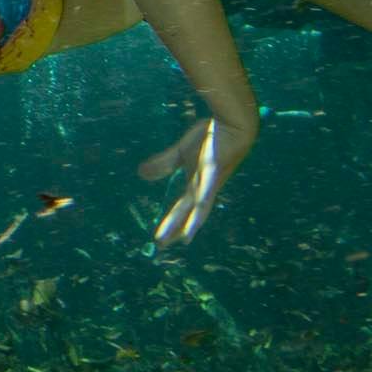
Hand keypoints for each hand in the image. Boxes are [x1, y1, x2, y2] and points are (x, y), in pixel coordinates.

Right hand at [140, 112, 253, 251]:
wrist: (231, 124)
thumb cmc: (210, 140)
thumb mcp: (180, 152)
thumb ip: (163, 164)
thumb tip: (140, 173)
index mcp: (195, 186)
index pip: (181, 210)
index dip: (171, 225)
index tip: (160, 240)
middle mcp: (204, 189)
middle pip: (188, 214)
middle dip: (175, 229)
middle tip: (163, 247)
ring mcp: (210, 180)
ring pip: (200, 206)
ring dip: (191, 221)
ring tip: (184, 239)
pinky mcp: (213, 168)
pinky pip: (208, 183)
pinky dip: (204, 195)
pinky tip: (199, 204)